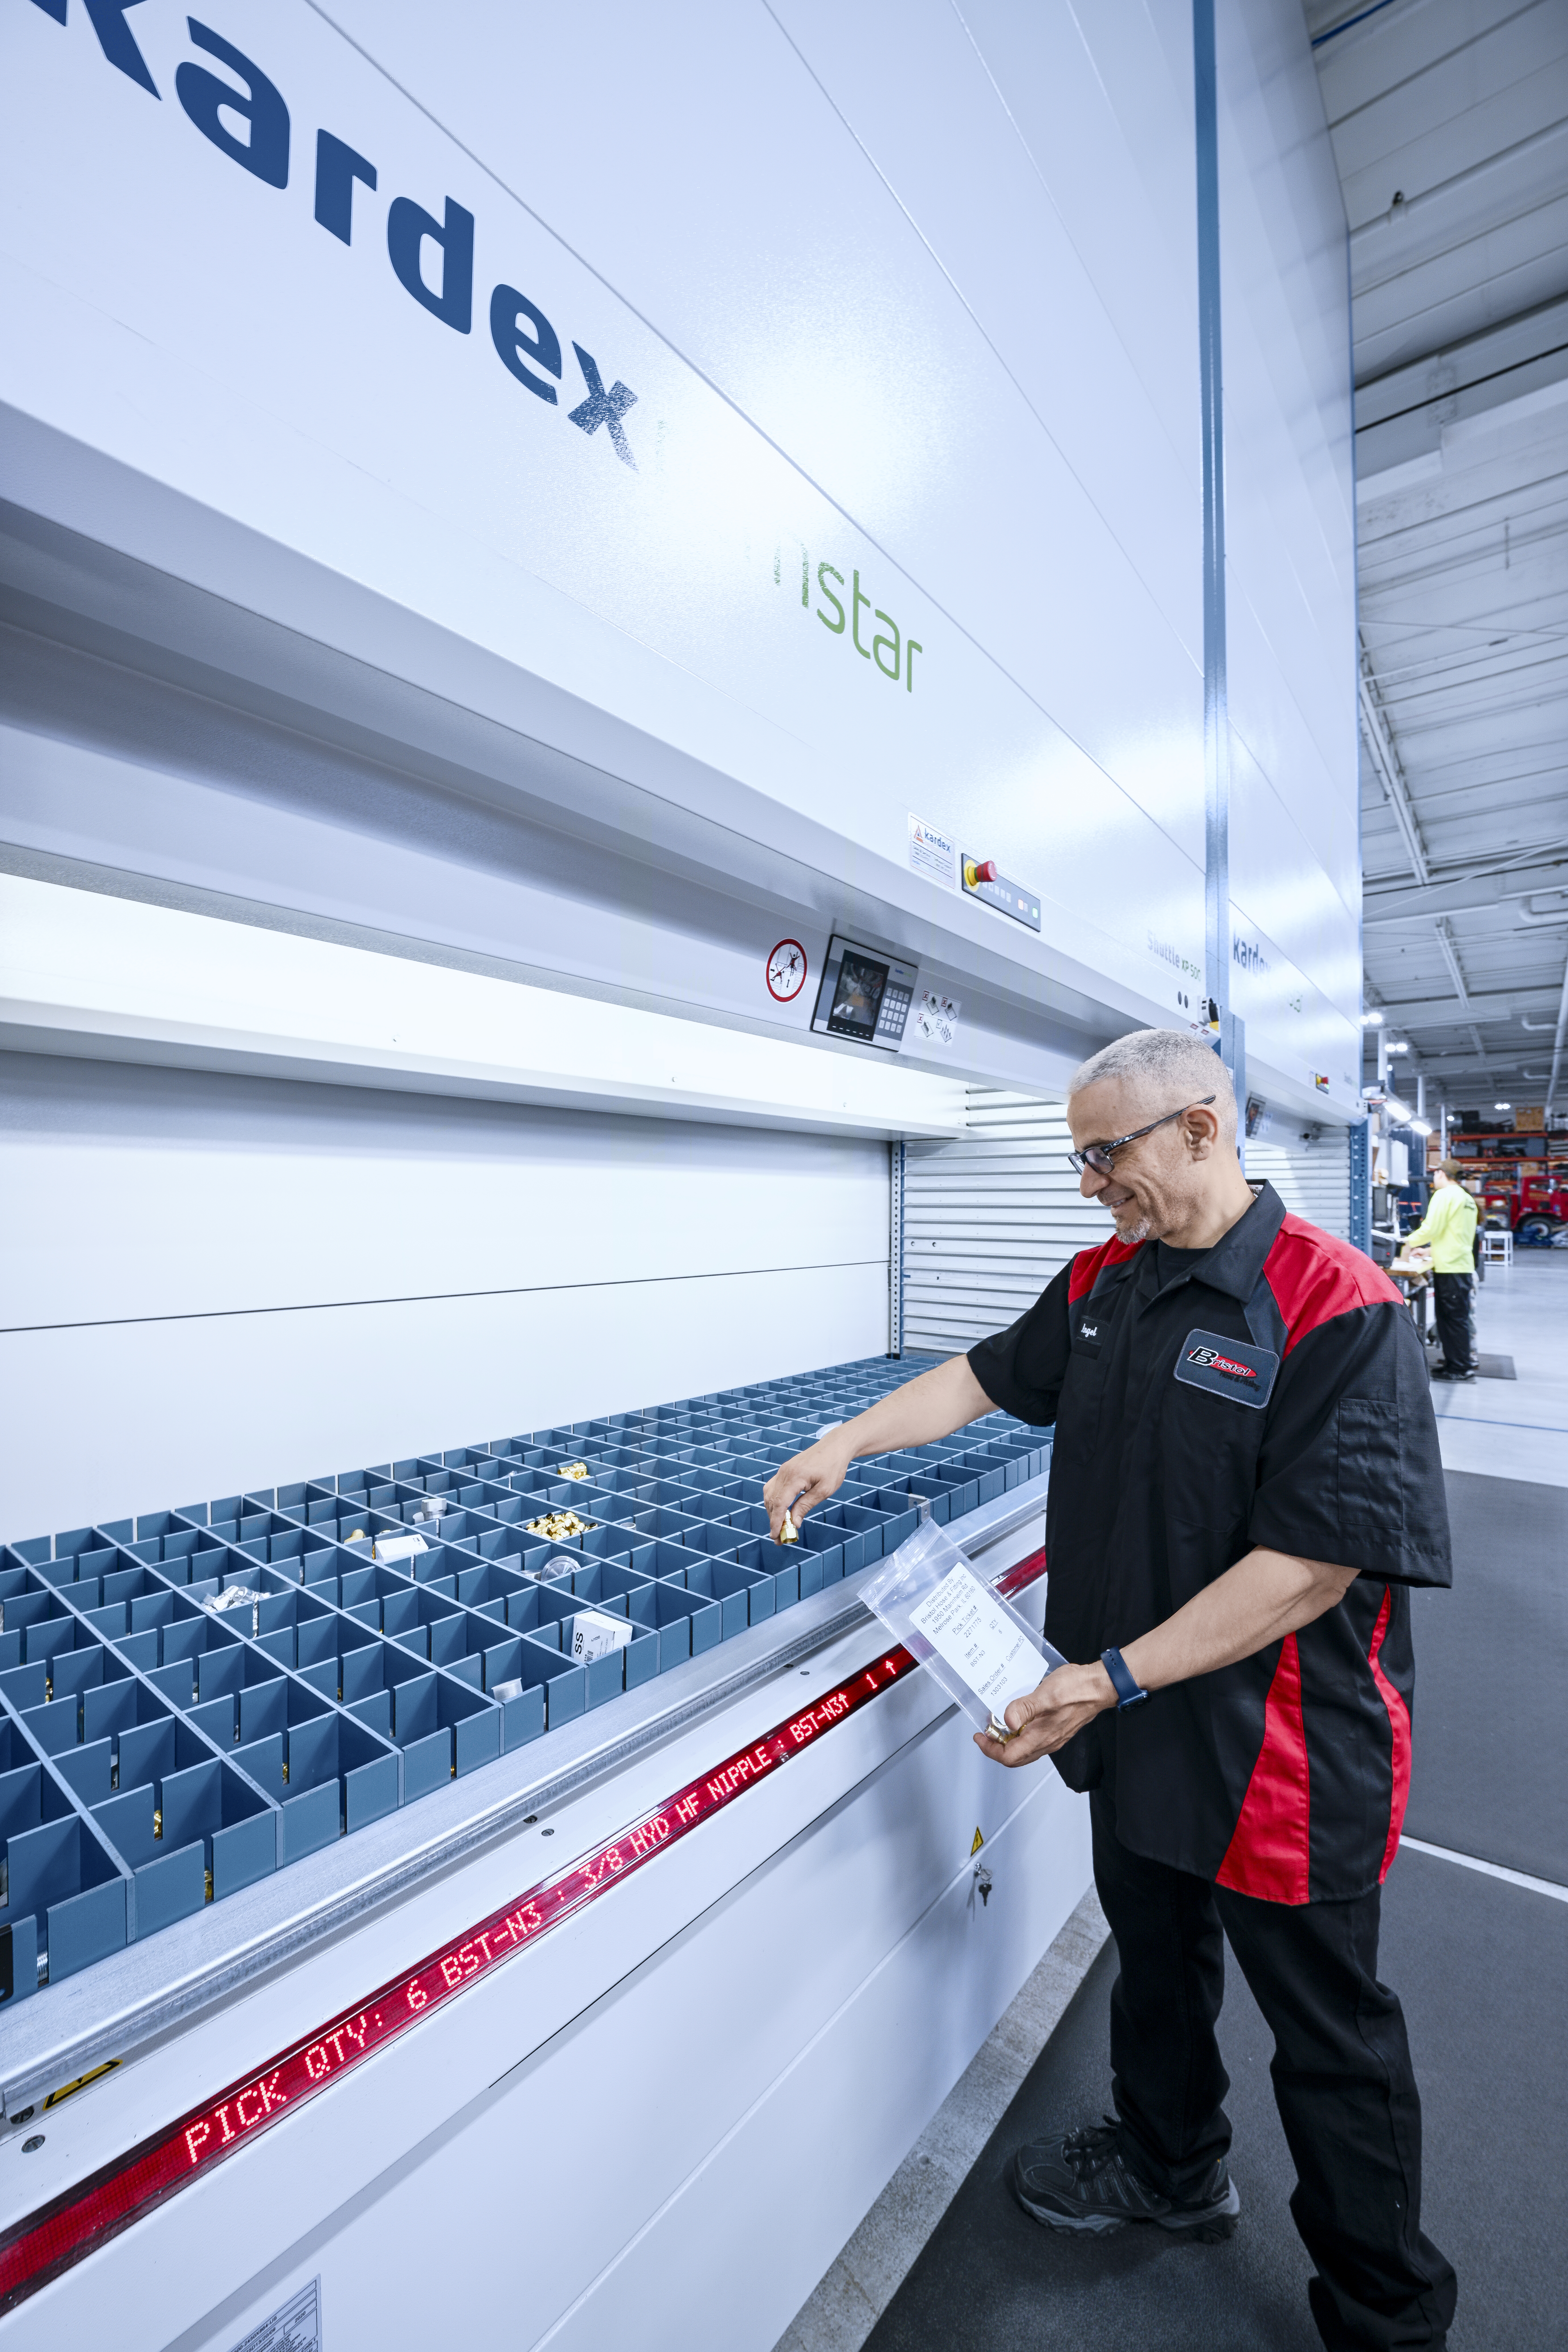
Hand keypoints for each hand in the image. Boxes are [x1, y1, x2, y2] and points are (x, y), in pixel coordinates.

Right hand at [764, 1439, 851, 1539]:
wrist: (835, 1446)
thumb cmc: (833, 1467)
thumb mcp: (824, 1490)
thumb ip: (806, 1506)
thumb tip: (794, 1523)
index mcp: (795, 1477)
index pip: (780, 1503)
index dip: (776, 1521)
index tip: (775, 1536)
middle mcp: (785, 1472)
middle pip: (772, 1501)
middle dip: (773, 1520)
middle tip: (778, 1537)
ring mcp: (783, 1470)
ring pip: (769, 1494)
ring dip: (772, 1511)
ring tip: (780, 1526)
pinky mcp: (785, 1470)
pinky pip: (773, 1487)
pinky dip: (774, 1501)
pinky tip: (780, 1510)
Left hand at [973, 1661, 1116, 1767]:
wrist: (1100, 1686)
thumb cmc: (1077, 1689)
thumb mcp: (1046, 1694)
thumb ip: (1024, 1708)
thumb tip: (1007, 1721)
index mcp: (1041, 1737)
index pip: (1009, 1757)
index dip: (990, 1749)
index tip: (980, 1736)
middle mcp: (1047, 1742)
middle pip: (1015, 1757)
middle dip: (995, 1748)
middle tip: (985, 1733)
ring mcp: (1053, 1737)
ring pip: (1024, 1750)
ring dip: (1008, 1742)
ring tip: (998, 1726)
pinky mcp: (1057, 1730)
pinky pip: (1033, 1741)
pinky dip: (1020, 1735)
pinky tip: (1018, 1720)